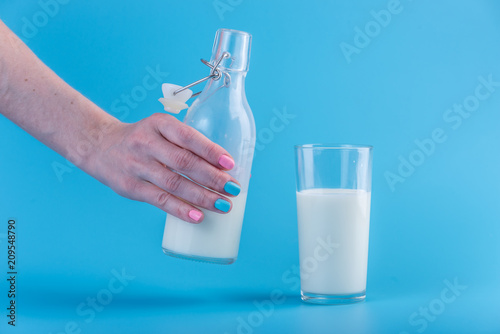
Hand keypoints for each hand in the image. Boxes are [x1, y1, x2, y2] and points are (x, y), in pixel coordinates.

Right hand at [89, 113, 239, 222]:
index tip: (231, 163)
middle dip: (213, 178)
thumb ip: (188, 145)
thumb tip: (227, 168)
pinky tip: (198, 216)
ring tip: (223, 205)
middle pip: (184, 162)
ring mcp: (137, 165)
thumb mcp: (162, 130)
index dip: (211, 150)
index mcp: (159, 124)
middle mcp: (147, 143)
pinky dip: (180, 209)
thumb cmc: (144, 139)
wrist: (100, 145)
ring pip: (174, 184)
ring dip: (202, 196)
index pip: (188, 137)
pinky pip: (159, 200)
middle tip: (234, 189)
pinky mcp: (130, 187)